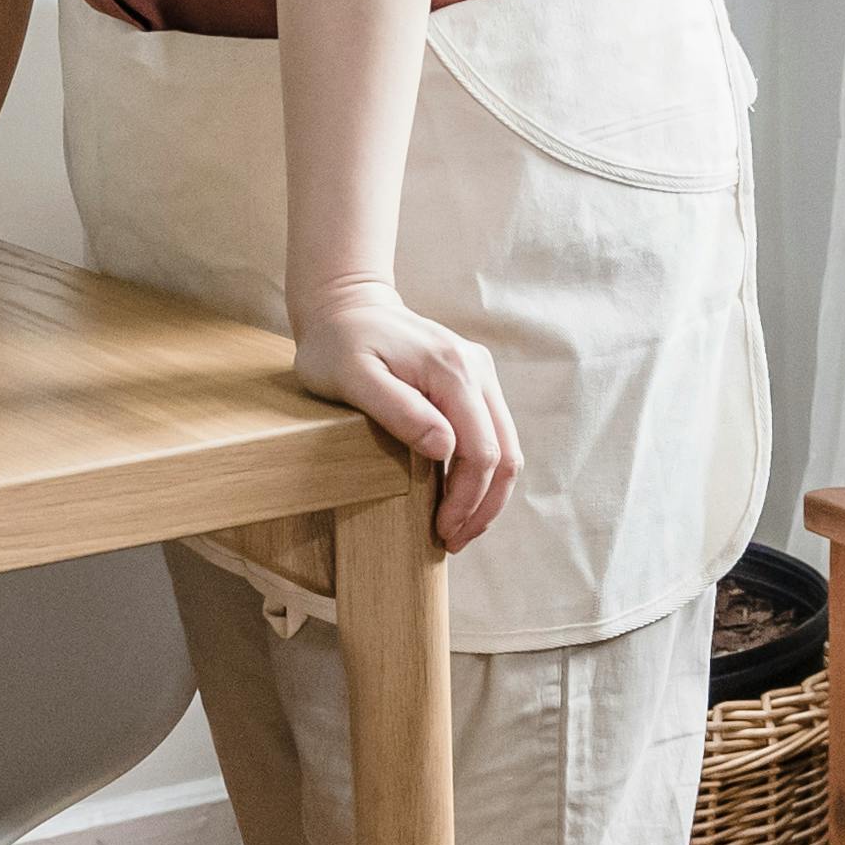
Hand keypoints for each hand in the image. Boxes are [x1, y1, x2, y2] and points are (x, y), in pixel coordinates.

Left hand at [295, 282, 521, 552]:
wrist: (346, 304)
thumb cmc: (338, 344)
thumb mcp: (352, 378)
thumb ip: (398, 410)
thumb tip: (444, 448)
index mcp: (453, 372)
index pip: (482, 452)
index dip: (467, 500)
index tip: (443, 532)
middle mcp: (477, 370)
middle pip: (505, 453)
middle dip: (484, 506)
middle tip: (453, 540)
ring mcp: (479, 373)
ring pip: (506, 446)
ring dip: (488, 493)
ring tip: (460, 527)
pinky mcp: (473, 379)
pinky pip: (492, 433)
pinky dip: (483, 471)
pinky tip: (459, 493)